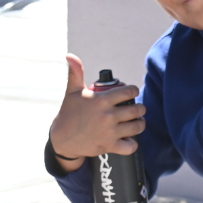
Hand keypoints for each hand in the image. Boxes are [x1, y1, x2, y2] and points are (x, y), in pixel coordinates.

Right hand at [49, 54, 145, 168]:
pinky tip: (129, 139)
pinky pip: (130, 146)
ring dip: (140, 124)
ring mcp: (110, 132)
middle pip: (137, 110)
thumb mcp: (72, 92)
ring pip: (137, 127)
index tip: (132, 92)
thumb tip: (70, 55)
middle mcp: (108, 116)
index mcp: (101, 100)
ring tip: (137, 121)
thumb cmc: (69, 113)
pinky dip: (132, 144)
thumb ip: (75, 73)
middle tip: (137, 109)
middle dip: (140, 108)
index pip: (128, 92)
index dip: (134, 90)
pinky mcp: (109, 146)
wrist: (62, 139)